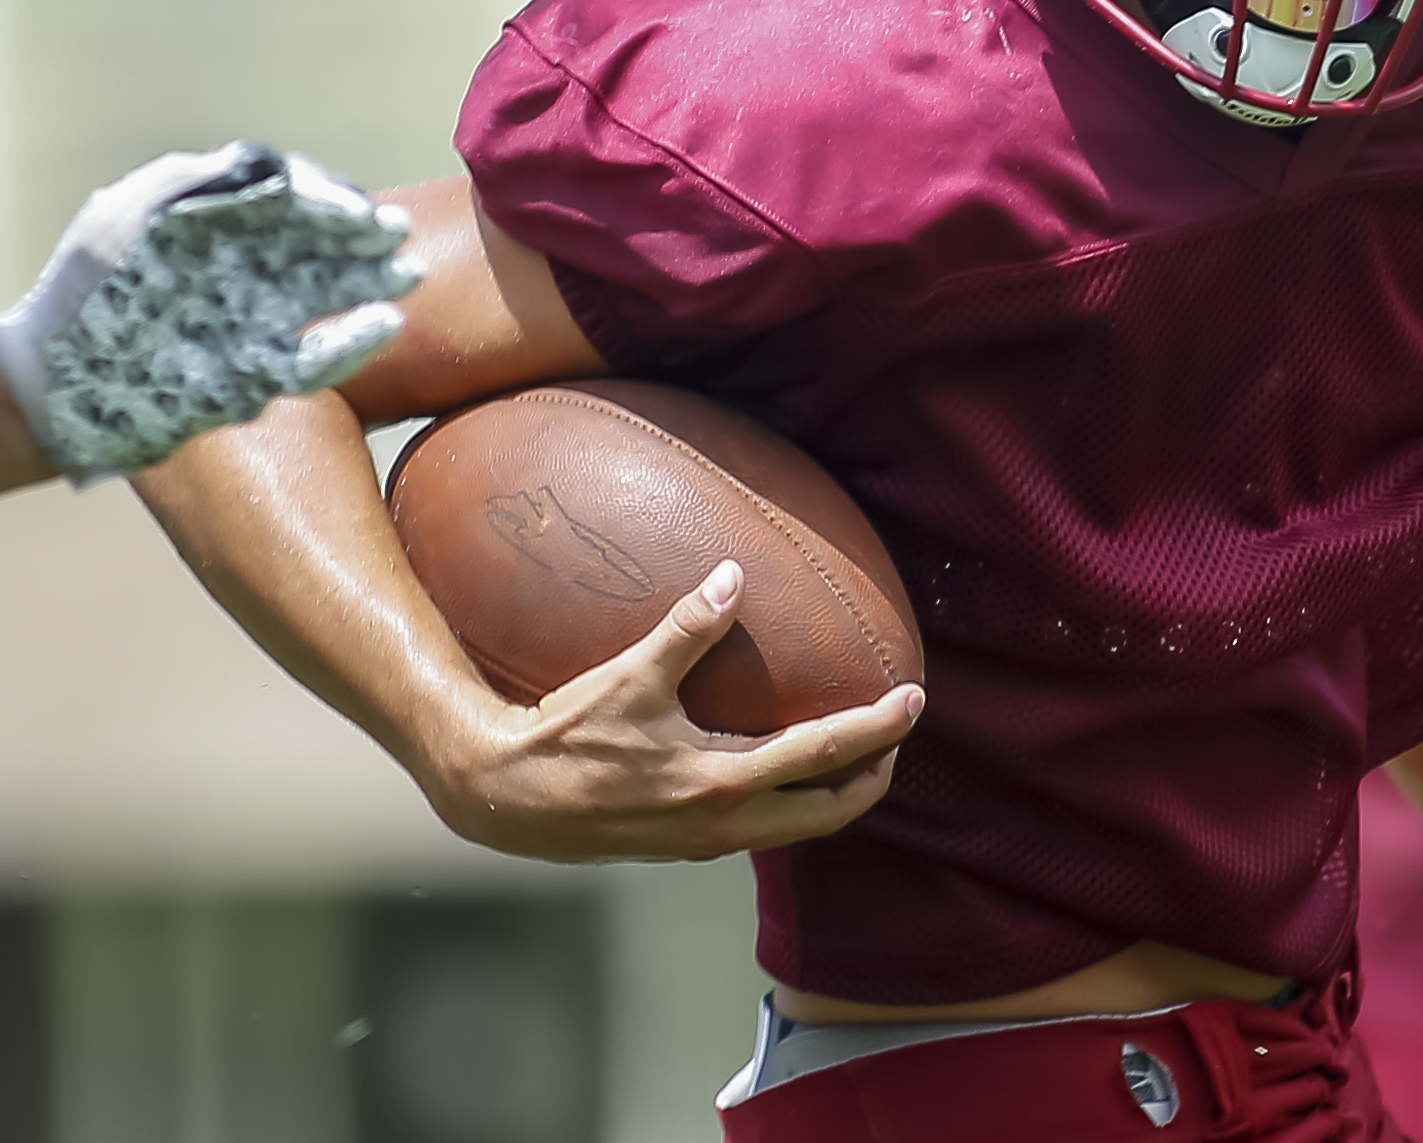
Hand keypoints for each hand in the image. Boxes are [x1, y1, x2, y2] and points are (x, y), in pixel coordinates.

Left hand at [0, 142, 420, 481]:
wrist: (51, 386)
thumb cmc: (85, 293)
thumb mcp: (132, 214)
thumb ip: (195, 182)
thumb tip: (270, 167)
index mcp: (213, 229)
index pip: (285, 201)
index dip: (324, 197)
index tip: (351, 204)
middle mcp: (238, 274)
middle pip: (314, 247)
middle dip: (359, 239)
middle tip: (396, 235)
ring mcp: (248, 326)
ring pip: (323, 297)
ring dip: (368, 284)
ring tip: (407, 275)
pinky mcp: (251, 380)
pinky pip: (312, 362)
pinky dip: (349, 344)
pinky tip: (382, 325)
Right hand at [420, 559, 925, 862]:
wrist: (509, 801)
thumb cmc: (567, 737)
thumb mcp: (629, 676)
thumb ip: (688, 627)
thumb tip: (734, 576)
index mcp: (724, 783)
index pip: (824, 755)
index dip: (877, 729)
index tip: (913, 701)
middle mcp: (726, 823)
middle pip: (828, 813)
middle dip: (870, 778)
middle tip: (895, 739)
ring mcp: (706, 842)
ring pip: (795, 827)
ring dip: (831, 796)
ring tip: (849, 756)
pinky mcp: (683, 845)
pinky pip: (759, 827)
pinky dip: (788, 802)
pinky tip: (775, 769)